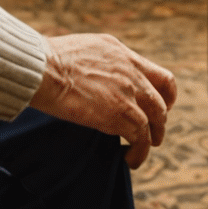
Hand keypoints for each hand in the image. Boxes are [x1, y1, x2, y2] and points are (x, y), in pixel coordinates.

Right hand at [28, 34, 177, 169]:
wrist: (43, 69)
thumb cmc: (49, 61)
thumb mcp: (85, 49)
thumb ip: (101, 63)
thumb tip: (96, 77)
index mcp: (122, 54)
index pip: (157, 74)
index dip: (164, 94)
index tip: (161, 105)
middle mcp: (131, 71)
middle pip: (162, 98)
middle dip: (161, 119)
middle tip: (154, 132)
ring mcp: (128, 92)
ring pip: (156, 119)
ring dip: (152, 138)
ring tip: (142, 150)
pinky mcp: (120, 113)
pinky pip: (140, 137)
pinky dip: (139, 151)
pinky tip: (129, 159)